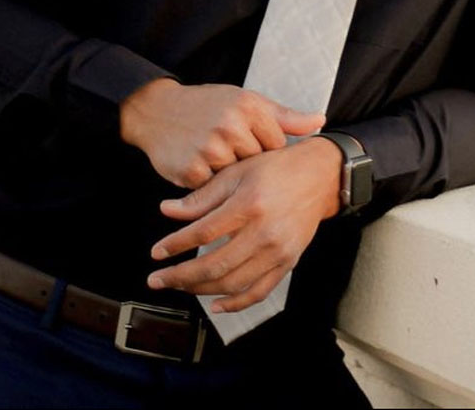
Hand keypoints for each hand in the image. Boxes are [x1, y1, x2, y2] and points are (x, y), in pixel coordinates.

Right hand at [119, 78, 324, 188]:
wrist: (156, 111)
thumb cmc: (207, 105)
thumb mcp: (244, 100)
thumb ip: (284, 115)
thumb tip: (321, 120)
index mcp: (249, 106)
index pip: (277, 144)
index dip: (265, 149)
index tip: (249, 142)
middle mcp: (231, 126)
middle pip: (259, 165)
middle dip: (248, 165)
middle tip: (228, 149)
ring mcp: (210, 150)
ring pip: (238, 182)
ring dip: (229, 178)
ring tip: (213, 156)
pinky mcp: (191, 172)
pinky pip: (214, 193)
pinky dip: (209, 186)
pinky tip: (200, 167)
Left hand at [145, 136, 343, 312]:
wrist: (318, 177)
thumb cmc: (276, 169)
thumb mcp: (237, 171)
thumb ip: (203, 195)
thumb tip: (166, 210)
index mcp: (249, 204)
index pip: (203, 232)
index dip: (176, 245)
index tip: (156, 253)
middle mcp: (264, 232)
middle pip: (215, 265)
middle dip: (180, 276)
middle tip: (157, 280)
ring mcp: (278, 252)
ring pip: (233, 283)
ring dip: (201, 290)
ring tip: (179, 286)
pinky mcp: (288, 263)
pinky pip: (258, 292)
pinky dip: (235, 303)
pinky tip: (215, 305)